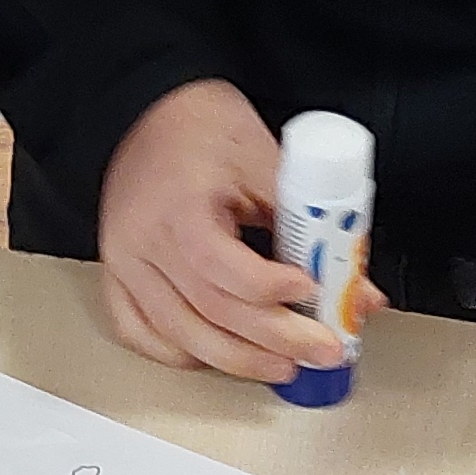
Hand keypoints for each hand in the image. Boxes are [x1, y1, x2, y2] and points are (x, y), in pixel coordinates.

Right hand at [92, 79, 340, 383]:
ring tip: (282, 366)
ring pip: (179, 333)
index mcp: (178, 207)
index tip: (313, 291)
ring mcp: (125, 263)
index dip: (271, 290)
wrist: (148, 108)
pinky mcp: (117, 273)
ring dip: (237, 360)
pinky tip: (216, 356)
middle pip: (209, 311)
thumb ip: (312, 230)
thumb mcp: (265, 163)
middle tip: (323, 351)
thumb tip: (358, 291)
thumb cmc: (203, 127)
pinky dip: (180, 354)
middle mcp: (143, 242)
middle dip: (275, 339)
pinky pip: (139, 332)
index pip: (221, 268)